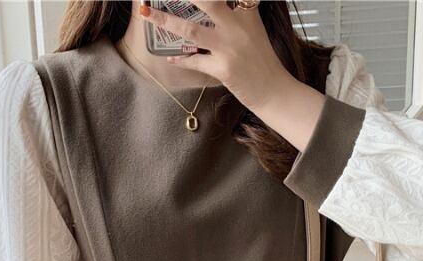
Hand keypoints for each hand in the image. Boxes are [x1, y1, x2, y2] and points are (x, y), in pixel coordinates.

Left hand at [139, 0, 324, 149]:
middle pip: (206, 1)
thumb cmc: (262, 61)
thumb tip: (215, 9)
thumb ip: (237, 15)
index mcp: (246, 12)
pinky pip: (195, 61)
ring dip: (166, 21)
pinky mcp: (224, 69)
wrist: (274, 90)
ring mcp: (229, 48)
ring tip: (147, 14)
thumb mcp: (253, 29)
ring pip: (191, 30)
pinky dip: (180, 60)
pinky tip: (169, 58)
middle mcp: (237, 26)